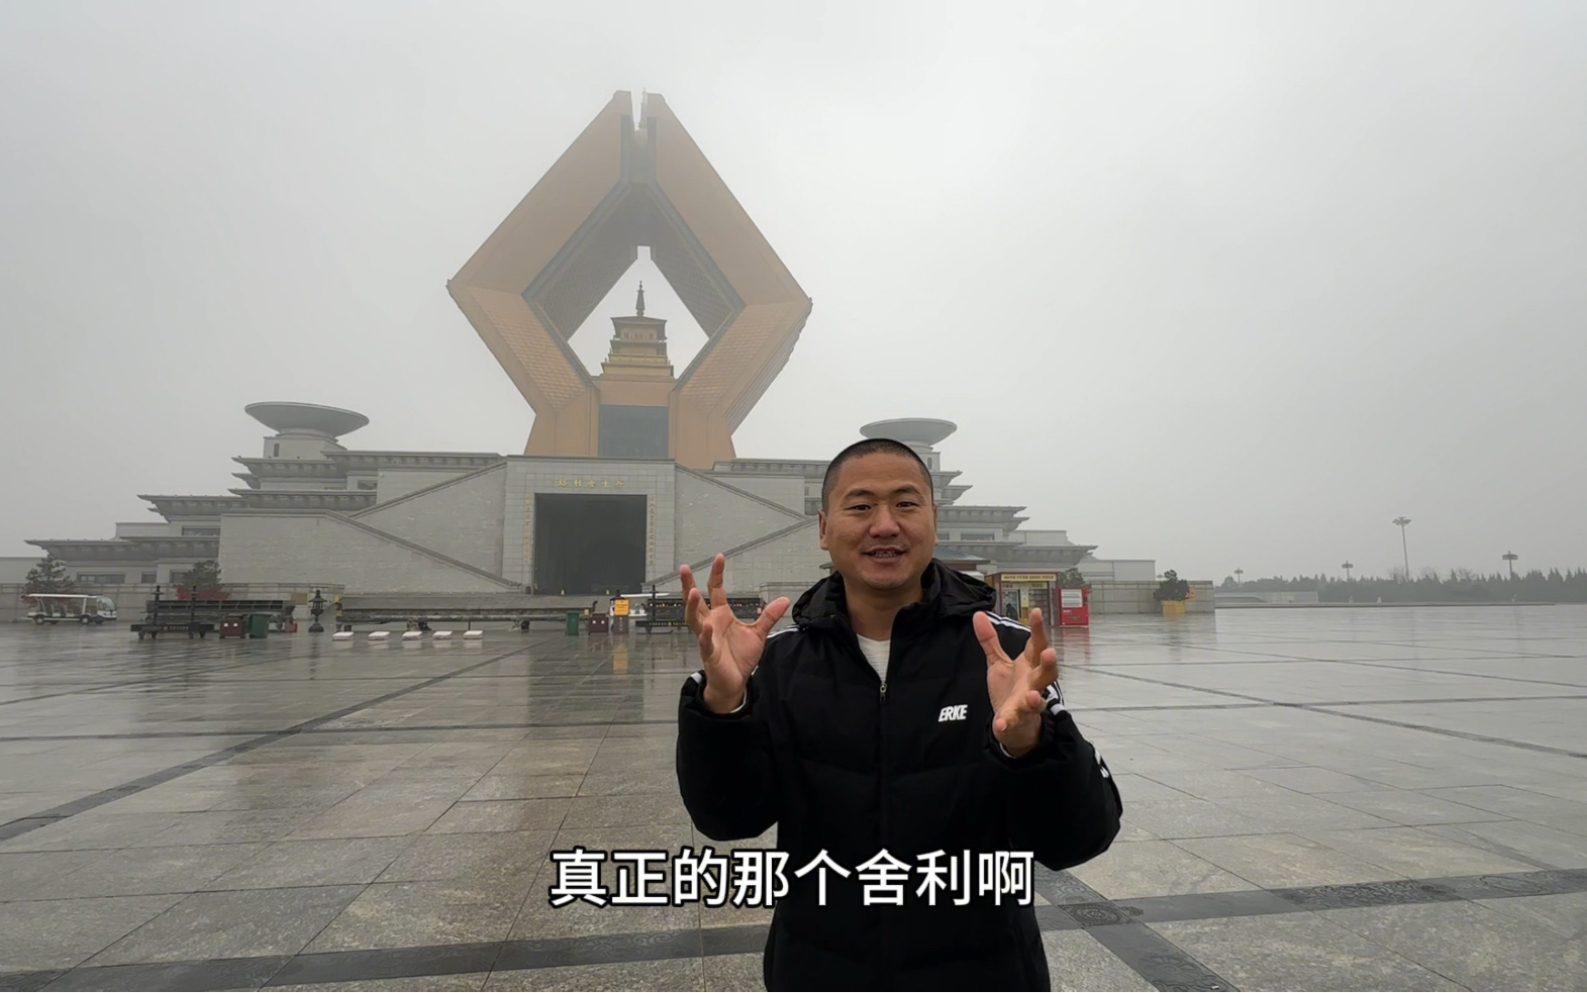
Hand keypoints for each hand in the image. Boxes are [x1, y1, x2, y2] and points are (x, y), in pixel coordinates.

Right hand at [681, 554, 790, 713]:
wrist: (736, 682)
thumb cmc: (740, 657)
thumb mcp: (758, 633)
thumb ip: (768, 616)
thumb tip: (784, 600)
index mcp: (721, 616)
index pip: (715, 590)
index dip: (717, 574)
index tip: (719, 557)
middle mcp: (710, 623)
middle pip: (695, 601)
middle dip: (688, 585)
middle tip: (684, 569)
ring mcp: (707, 638)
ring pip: (694, 619)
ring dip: (691, 606)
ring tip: (692, 592)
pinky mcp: (709, 653)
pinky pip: (705, 642)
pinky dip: (704, 635)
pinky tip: (705, 626)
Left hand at [975, 608, 1058, 757]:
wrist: (1014, 726)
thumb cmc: (1010, 690)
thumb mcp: (998, 663)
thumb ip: (990, 641)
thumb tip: (978, 615)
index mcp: (1030, 666)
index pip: (1037, 645)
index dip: (1038, 629)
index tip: (1037, 612)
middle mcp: (1033, 684)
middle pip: (1047, 673)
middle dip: (1049, 663)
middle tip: (1049, 652)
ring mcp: (1027, 704)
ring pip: (1037, 701)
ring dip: (1035, 699)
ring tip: (1032, 695)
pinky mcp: (1017, 720)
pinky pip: (1014, 722)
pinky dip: (1008, 723)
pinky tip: (1001, 724)